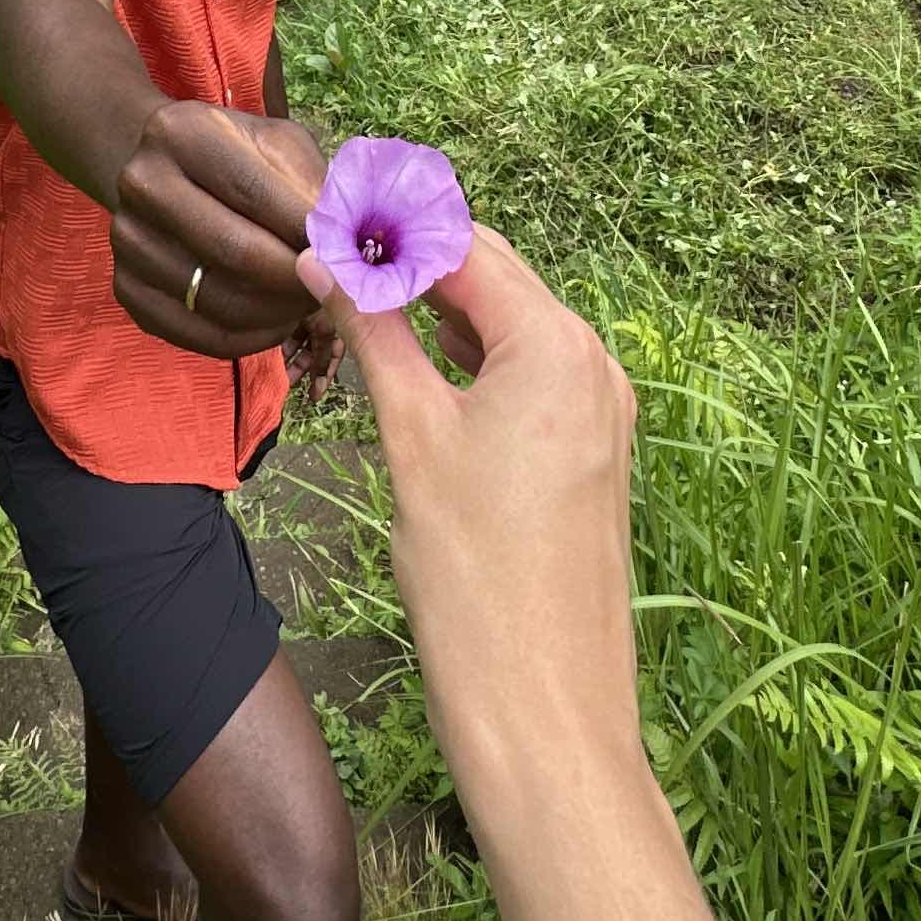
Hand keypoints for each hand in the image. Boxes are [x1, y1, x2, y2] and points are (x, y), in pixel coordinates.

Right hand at [109, 101, 325, 360]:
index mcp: (180, 131)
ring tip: (310, 303)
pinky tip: (276, 322)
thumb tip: (346, 248)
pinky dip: (249, 338)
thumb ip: (312, 187)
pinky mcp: (126, 289)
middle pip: (234, 251)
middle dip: (297, 278)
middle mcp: (141, 182)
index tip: (348, 253)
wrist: (161, 170)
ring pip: (219, 299)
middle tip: (336, 289)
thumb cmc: (238, 157)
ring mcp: (126, 239)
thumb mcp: (278, 147)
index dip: (307, 230)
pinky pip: (198, 335)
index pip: (253, 192)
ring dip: (278, 312)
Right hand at [298, 226, 641, 830]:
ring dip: (437, 307)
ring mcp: (599, 416)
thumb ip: (371, 334)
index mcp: (560, 347)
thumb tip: (321, 260)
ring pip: (507, 327)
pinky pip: (525, 378)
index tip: (326, 203)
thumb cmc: (477, 585)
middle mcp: (595, 367)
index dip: (390, 223)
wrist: (545, 716)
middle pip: (491, 277)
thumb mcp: (411, 440)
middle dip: (412, 256)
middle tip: (328, 240)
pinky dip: (468, 358)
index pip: (463, 247)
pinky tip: (412, 362)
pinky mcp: (590, 460)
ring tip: (356, 292)